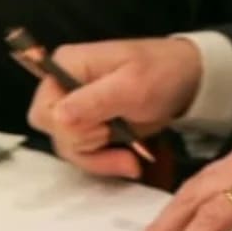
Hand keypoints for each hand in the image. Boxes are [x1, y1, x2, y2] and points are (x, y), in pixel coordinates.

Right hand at [26, 38, 202, 178]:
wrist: (188, 82)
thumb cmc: (161, 73)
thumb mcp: (132, 85)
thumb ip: (93, 101)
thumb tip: (58, 119)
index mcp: (65, 67)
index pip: (42, 110)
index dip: (67, 127)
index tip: (102, 127)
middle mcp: (61, 88)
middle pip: (52, 132)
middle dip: (86, 143)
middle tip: (116, 134)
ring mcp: (73, 110)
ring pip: (67, 148)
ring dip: (98, 158)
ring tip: (130, 157)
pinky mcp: (87, 128)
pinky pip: (82, 156)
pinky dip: (104, 163)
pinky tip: (129, 162)